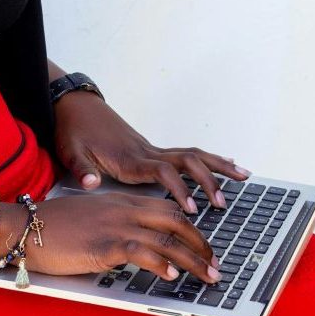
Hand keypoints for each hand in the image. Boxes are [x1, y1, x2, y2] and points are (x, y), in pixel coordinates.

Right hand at [14, 192, 221, 282]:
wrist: (25, 226)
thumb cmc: (54, 223)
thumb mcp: (91, 215)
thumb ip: (115, 220)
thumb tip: (134, 240)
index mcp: (121, 201)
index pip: (167, 208)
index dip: (191, 227)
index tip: (202, 244)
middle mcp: (123, 210)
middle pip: (175, 220)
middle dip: (200, 243)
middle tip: (214, 262)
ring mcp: (115, 225)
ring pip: (166, 239)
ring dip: (192, 259)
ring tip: (208, 275)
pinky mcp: (103, 245)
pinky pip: (141, 252)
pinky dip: (160, 265)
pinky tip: (171, 276)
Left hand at [54, 91, 251, 213]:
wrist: (75, 106)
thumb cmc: (73, 130)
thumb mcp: (71, 152)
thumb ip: (82, 169)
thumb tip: (91, 184)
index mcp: (129, 158)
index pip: (163, 172)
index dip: (179, 189)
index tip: (192, 209)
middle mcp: (146, 152)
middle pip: (187, 161)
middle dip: (209, 180)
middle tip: (224, 202)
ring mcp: (150, 148)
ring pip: (191, 154)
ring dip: (217, 165)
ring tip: (243, 175)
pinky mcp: (149, 148)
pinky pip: (185, 153)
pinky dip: (206, 159)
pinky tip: (221, 163)